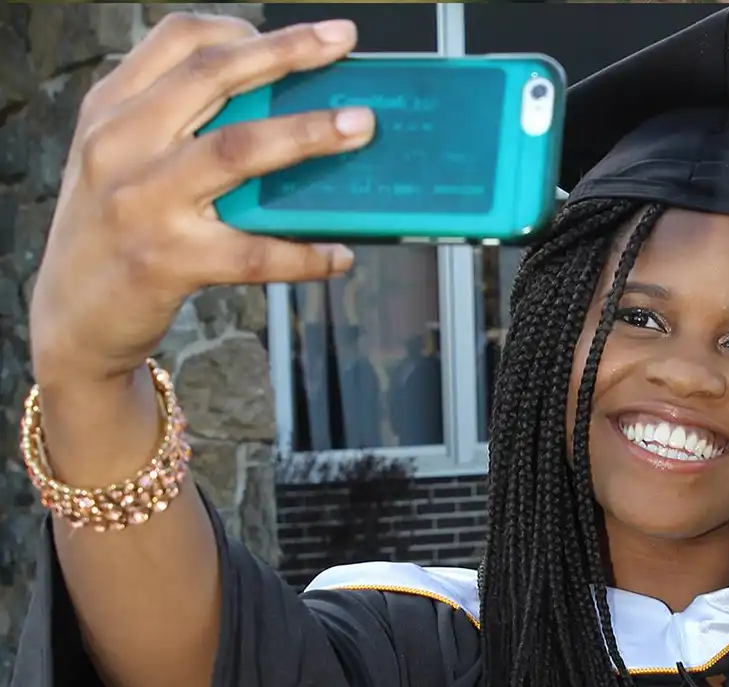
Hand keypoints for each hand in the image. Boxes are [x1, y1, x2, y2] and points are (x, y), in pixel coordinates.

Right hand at [29, 13, 374, 385]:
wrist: (72, 318)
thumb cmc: (110, 231)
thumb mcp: (117, 161)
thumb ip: (170, 124)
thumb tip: (274, 105)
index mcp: (111, 111)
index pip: (178, 42)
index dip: (244, 29)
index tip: (301, 35)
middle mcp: (120, 145)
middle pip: (213, 78)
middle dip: (286, 54)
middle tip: (341, 44)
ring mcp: (143, 203)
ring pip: (236, 150)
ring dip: (306, 134)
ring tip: (359, 128)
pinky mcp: (167, 262)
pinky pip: (251, 254)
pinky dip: (303, 254)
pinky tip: (339, 255)